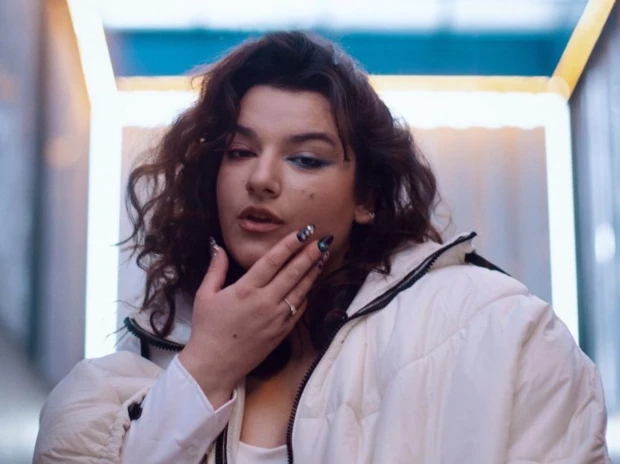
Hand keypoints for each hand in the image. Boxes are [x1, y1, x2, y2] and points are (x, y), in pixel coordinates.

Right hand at [178, 225, 330, 407]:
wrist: (214, 365)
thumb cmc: (207, 329)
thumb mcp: (204, 295)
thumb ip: (216, 269)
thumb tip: (218, 247)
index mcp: (245, 290)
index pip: (273, 261)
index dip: (290, 244)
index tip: (303, 231)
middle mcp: (265, 302)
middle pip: (293, 272)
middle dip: (309, 253)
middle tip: (323, 239)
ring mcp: (276, 318)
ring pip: (301, 290)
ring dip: (312, 272)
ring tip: (321, 256)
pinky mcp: (282, 332)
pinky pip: (299, 309)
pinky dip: (306, 295)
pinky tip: (310, 284)